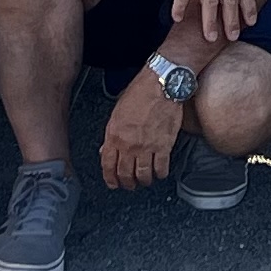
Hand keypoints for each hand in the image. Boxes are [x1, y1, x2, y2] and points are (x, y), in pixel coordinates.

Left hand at [101, 64, 185, 189]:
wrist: (162, 84)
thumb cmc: (140, 93)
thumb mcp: (117, 111)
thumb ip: (111, 133)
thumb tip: (106, 149)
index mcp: (114, 135)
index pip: (108, 165)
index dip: (110, 178)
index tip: (113, 183)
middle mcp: (129, 144)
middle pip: (125, 174)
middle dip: (127, 183)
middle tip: (129, 185)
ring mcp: (147, 147)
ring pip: (143, 175)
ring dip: (143, 181)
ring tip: (145, 180)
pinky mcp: (164, 146)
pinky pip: (161, 168)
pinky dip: (160, 174)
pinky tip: (160, 173)